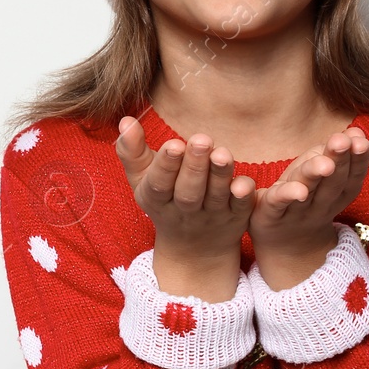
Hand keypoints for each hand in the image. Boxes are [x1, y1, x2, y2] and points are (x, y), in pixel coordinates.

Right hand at [116, 116, 255, 296]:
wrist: (194, 247)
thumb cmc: (164, 198)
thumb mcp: (141, 179)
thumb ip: (132, 151)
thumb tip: (125, 121)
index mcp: (157, 199)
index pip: (159, 183)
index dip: (166, 165)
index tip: (174, 144)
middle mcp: (185, 210)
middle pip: (188, 192)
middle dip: (194, 166)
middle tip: (201, 140)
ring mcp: (212, 215)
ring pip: (216, 196)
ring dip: (219, 175)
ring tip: (222, 153)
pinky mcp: (236, 218)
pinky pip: (241, 207)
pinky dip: (243, 196)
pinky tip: (243, 183)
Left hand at [249, 127, 368, 286]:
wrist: (283, 244)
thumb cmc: (304, 198)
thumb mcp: (321, 174)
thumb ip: (336, 154)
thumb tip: (355, 132)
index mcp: (335, 192)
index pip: (352, 176)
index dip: (358, 160)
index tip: (361, 140)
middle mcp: (320, 204)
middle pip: (331, 183)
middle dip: (339, 161)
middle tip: (342, 142)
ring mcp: (296, 211)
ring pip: (308, 192)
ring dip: (314, 176)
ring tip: (324, 163)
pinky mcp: (270, 215)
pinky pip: (278, 204)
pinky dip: (287, 196)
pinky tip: (296, 190)